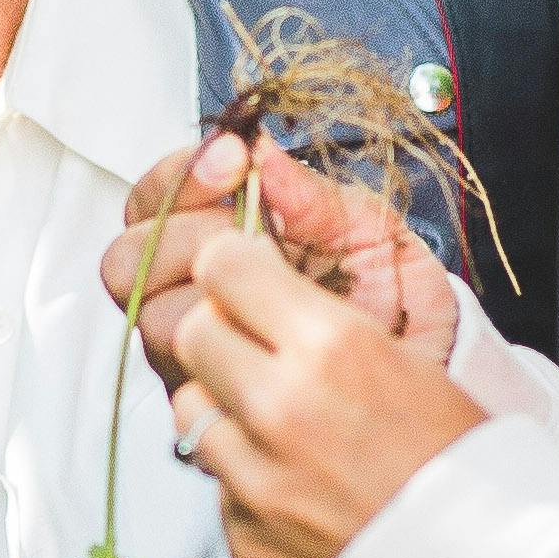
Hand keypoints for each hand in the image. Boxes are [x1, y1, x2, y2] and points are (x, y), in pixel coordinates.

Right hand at [100, 130, 458, 386]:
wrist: (431, 374)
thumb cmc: (396, 299)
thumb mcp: (368, 231)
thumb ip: (314, 195)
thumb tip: (262, 153)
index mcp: (212, 239)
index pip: (152, 201)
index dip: (179, 175)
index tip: (233, 158)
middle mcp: (190, 297)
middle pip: (127, 262)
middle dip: (183, 233)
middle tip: (245, 225)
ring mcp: (196, 353)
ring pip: (153, 318)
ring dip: (206, 290)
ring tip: (271, 279)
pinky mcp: (214, 404)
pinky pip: (189, 378)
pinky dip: (230, 347)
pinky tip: (278, 332)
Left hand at [142, 226, 484, 557]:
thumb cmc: (467, 466)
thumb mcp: (412, 364)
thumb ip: (325, 330)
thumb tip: (263, 299)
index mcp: (332, 348)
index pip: (224, 267)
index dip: (232, 267)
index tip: (243, 275)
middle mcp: (280, 408)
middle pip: (193, 334)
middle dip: (219, 332)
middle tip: (256, 348)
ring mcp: (255, 481)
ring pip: (192, 409)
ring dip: (223, 407)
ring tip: (279, 425)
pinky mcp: (243, 538)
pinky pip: (219, 485)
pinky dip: (245, 480)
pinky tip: (299, 489)